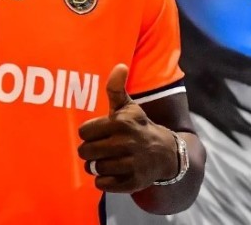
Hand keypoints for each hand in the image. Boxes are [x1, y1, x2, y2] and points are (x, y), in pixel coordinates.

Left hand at [77, 64, 177, 192]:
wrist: (165, 153)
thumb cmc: (138, 127)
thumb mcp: (128, 107)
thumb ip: (116, 88)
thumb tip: (120, 65)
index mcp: (121, 123)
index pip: (84, 132)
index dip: (88, 134)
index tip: (98, 134)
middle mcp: (126, 143)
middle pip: (86, 152)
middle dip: (89, 151)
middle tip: (99, 149)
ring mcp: (131, 164)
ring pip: (94, 168)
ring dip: (96, 166)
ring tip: (106, 160)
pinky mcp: (133, 182)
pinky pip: (103, 184)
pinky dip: (104, 181)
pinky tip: (112, 172)